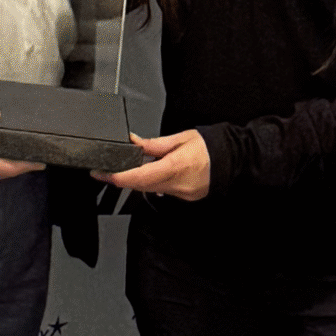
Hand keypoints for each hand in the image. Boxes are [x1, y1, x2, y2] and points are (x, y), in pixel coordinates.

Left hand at [95, 129, 210, 200]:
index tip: (103, 174)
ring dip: (137, 181)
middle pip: (141, 186)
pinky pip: (162, 191)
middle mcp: (178, 184)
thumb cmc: (210, 146)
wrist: (233, 160)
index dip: (118, 177)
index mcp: (176, 166)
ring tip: (131, 168)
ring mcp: (182, 193)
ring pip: (150, 190)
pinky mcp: (185, 197)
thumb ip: (153, 144)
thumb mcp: (180, 138)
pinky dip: (153, 183)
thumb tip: (134, 143)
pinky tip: (153, 173)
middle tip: (107, 171)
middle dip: (122, 179)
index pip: (140, 176)